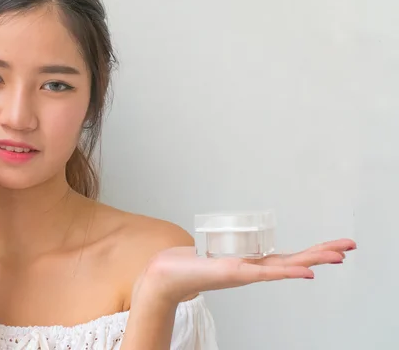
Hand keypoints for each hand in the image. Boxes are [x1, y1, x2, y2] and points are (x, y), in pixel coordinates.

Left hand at [133, 238, 356, 305]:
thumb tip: (223, 241)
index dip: (311, 252)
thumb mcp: (212, 251)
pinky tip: (307, 272)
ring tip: (339, 256)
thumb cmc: (188, 264)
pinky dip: (288, 273)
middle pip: (295, 260)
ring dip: (314, 260)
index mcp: (251, 263)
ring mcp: (246, 272)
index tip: (334, 248)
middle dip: (323, 253)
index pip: (287, 257)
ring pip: (287, 266)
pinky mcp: (235, 272)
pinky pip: (267, 273)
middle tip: (350, 247)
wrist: (166, 275)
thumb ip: (221, 248)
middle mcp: (253, 269)